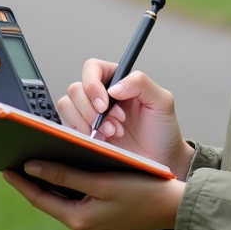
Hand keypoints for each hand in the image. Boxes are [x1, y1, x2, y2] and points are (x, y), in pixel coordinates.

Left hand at [4, 162, 185, 229]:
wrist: (174, 208)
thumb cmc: (142, 188)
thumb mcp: (102, 178)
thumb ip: (65, 173)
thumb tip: (32, 167)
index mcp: (80, 222)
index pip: (40, 199)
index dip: (22, 182)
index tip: (5, 168)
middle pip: (53, 203)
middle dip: (38, 184)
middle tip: (20, 163)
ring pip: (67, 206)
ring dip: (57, 188)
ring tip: (42, 168)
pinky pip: (82, 211)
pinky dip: (75, 195)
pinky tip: (72, 180)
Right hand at [57, 60, 192, 177]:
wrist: (161, 161)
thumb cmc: (163, 131)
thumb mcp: (162, 101)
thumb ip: (141, 83)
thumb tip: (113, 87)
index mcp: (118, 81)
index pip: (92, 68)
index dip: (92, 84)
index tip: (104, 104)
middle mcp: (102, 95)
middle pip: (76, 88)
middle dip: (92, 109)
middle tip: (115, 122)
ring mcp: (91, 115)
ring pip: (67, 106)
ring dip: (87, 121)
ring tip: (113, 132)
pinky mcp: (84, 134)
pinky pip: (68, 127)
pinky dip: (83, 134)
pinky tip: (105, 141)